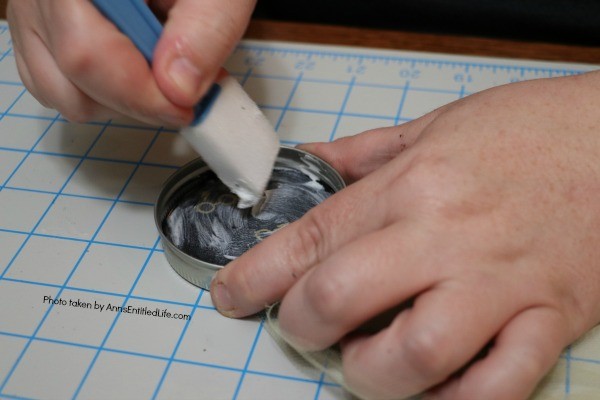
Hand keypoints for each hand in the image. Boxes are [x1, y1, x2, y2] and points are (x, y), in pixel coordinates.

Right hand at [7, 0, 255, 124]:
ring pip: (59, 91)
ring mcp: (32, 9)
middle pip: (68, 78)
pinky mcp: (38, 28)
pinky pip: (55, 83)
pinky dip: (100, 92)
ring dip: (118, 101)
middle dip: (136, 101)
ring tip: (161, 68)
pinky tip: (136, 67)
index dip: (141, 96)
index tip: (186, 106)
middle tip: (184, 88)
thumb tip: (178, 90)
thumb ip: (204, 31)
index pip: (85, 52)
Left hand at [210, 71, 599, 398]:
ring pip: (415, 355)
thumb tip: (304, 165)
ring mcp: (502, 283)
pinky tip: (431, 388)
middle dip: (300, 327)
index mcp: (412, 185)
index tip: (232, 295)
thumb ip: (359, 154)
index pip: (312, 240)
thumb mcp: (431, 126)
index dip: (257, 276)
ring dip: (368, 373)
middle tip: (300, 326)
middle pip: (342, 298)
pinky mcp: (549, 318)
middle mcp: (448, 235)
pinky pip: (498, 386)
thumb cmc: (525, 130)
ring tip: (362, 359)